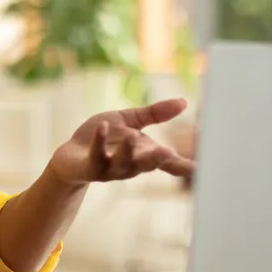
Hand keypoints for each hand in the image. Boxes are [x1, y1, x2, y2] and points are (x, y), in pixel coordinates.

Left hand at [47, 98, 195, 185]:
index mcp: (144, 154)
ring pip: (122, 163)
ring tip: (133, 136)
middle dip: (157, 160)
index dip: (183, 165)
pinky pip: (96, 156)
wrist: (71, 156)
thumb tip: (184, 102)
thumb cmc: (104, 139)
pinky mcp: (90, 167)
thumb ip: (155, 114)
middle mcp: (131, 164)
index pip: (167, 162)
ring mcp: (110, 168)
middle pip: (148, 164)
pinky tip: (103, 126)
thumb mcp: (130, 122)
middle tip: (170, 153)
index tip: (201, 167)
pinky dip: (100, 141)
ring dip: (127, 151)